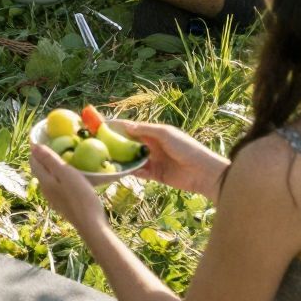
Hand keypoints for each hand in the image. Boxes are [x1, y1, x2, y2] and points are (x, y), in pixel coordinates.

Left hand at [30, 141, 107, 234]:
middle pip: (39, 170)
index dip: (35, 149)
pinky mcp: (64, 204)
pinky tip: (69, 176)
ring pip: (47, 178)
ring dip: (50, 166)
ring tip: (61, 156)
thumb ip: (49, 160)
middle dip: (41, 156)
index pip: (34, 161)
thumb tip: (34, 146)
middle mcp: (46, 190)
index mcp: (44, 181)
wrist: (91, 224)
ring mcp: (54, 199)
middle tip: (52, 144)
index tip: (42, 137)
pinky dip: (58, 176)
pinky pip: (56, 185)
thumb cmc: (79, 195)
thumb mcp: (65, 173)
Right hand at [110, 120, 226, 198]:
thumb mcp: (165, 134)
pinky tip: (120, 171)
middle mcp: (151, 145)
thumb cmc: (186, 148)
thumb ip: (145, 130)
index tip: (100, 126)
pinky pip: (139, 172)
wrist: (203, 172)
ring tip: (105, 159)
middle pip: (129, 143)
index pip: (131, 127)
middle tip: (98, 145)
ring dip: (121, 158)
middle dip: (115, 143)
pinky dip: (130, 171)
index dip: (117, 126)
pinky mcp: (155, 175)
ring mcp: (153, 160)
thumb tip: (125, 126)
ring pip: (132, 158)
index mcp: (153, 132)